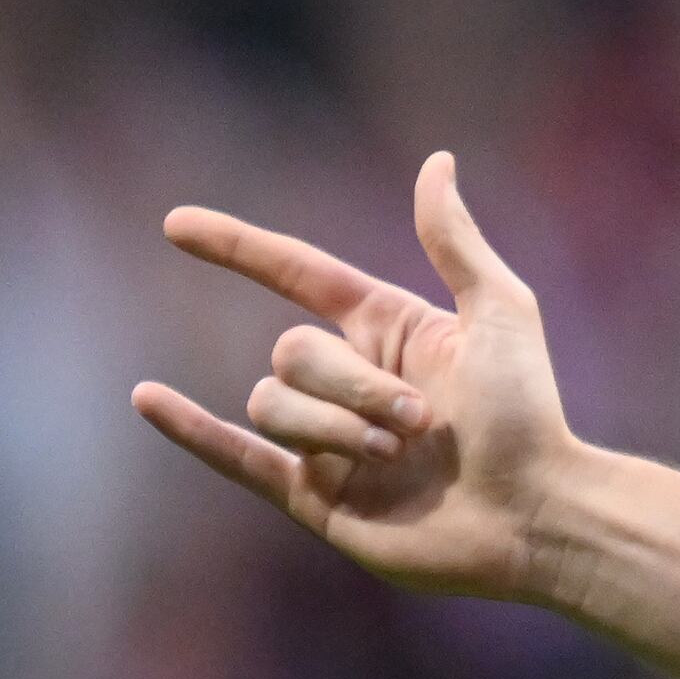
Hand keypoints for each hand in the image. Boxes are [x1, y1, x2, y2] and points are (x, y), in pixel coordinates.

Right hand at [132, 152, 575, 601]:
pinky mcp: (316, 497)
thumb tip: (435, 162)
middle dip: (351, 384)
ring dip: (334, 427)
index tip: (176, 224)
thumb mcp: (500, 313)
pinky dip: (190, 430)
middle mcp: (354, 381)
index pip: (298, 274)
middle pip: (292, 353)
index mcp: (391, 330)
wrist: (532, 516)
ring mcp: (329, 440)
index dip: (239, 248)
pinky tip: (147, 399)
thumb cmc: (531, 415)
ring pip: (272, 405)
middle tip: (422, 420)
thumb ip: (455, 243)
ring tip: (399, 452)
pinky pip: (236, 457)